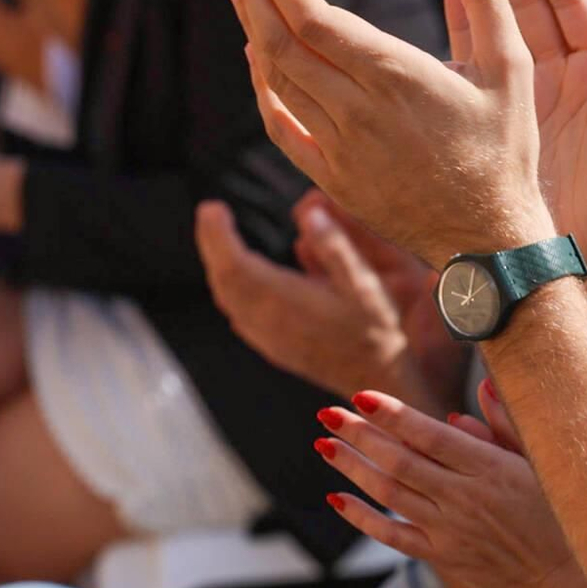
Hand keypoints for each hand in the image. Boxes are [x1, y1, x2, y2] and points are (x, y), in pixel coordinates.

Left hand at [196, 197, 468, 411]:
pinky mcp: (272, 347)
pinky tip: (238, 277)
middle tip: (211, 214)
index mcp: (286, 300)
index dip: (217, 235)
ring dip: (219, 265)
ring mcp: (267, 337)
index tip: (213, 207)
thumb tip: (309, 212)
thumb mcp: (363, 282)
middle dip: (212, 243)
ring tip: (219, 237)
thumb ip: (334, 246)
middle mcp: (268, 321)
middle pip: (224, 279)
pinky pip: (237, 313)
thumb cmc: (374, 329)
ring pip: (227, 298)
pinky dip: (229, 288)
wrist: (375, 379)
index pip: (234, 264)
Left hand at [226, 0, 555, 266]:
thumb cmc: (506, 149)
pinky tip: (257, 60)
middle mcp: (358, 112)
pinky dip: (263, 89)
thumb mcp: (512, 68)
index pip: (317, 22)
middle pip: (284, 45)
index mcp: (397, 79)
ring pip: (277, 82)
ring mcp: (339, 149)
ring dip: (254, 33)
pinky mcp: (332, 177)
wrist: (488, 239)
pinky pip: (282, 127)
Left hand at [319, 383, 586, 587]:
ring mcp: (451, 531)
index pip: (431, 436)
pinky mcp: (444, 557)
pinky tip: (337, 497)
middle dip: (360, 434)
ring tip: (324, 444)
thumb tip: (482, 387)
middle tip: (328, 412)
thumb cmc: (556, 513)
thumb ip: (506, 426)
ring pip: (391, 495)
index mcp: (491, 469)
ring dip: (353, 468)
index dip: (393, 415)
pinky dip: (363, 518)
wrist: (562, 580)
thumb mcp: (540, 463)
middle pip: (401, 462)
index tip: (362, 395)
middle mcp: (465, 499)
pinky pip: (394, 536)